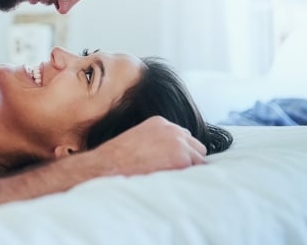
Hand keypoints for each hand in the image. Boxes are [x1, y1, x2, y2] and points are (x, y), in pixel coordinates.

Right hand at [90, 116, 206, 175]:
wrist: (106, 166)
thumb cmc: (116, 160)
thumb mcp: (136, 141)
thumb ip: (155, 143)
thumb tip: (165, 157)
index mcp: (159, 123)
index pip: (183, 137)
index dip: (179, 153)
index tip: (170, 164)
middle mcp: (172, 129)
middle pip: (196, 146)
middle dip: (189, 160)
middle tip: (173, 174)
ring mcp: (179, 143)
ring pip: (199, 160)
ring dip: (189, 170)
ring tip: (172, 181)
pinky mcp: (182, 159)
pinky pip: (199, 172)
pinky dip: (189, 180)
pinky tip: (175, 184)